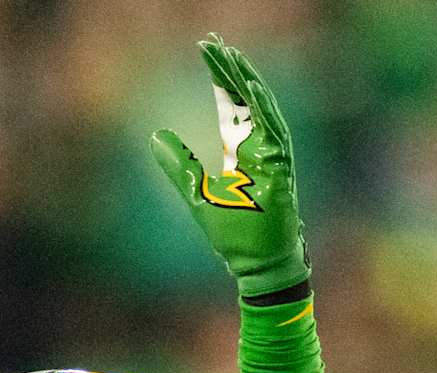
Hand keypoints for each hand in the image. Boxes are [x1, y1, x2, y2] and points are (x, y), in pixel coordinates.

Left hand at [151, 36, 308, 298]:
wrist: (257, 266)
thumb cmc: (235, 235)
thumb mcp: (196, 194)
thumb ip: (180, 164)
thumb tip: (156, 135)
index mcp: (241, 150)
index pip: (229, 104)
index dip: (219, 77)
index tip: (207, 50)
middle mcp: (259, 147)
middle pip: (243, 99)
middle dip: (228, 70)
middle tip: (212, 43)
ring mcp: (272, 155)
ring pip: (259, 107)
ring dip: (244, 81)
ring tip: (230, 55)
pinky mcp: (280, 168)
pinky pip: (273, 130)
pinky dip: (262, 108)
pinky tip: (249, 85)